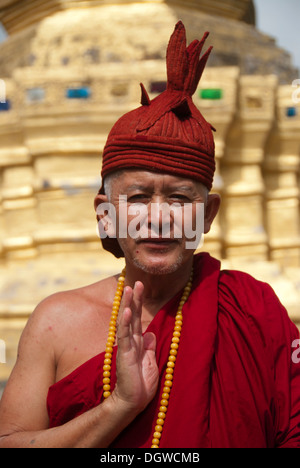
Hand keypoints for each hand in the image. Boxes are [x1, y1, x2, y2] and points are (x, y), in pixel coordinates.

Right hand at [112, 281, 158, 412]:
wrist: (134, 402)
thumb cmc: (142, 385)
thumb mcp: (151, 362)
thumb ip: (149, 347)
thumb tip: (150, 333)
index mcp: (137, 342)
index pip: (137, 318)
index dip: (138, 303)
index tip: (140, 287)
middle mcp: (131, 341)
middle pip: (131, 315)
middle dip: (134, 298)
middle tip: (137, 281)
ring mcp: (126, 346)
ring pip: (126, 321)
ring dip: (128, 304)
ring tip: (129, 288)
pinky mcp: (124, 354)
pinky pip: (124, 335)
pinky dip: (125, 322)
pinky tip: (127, 310)